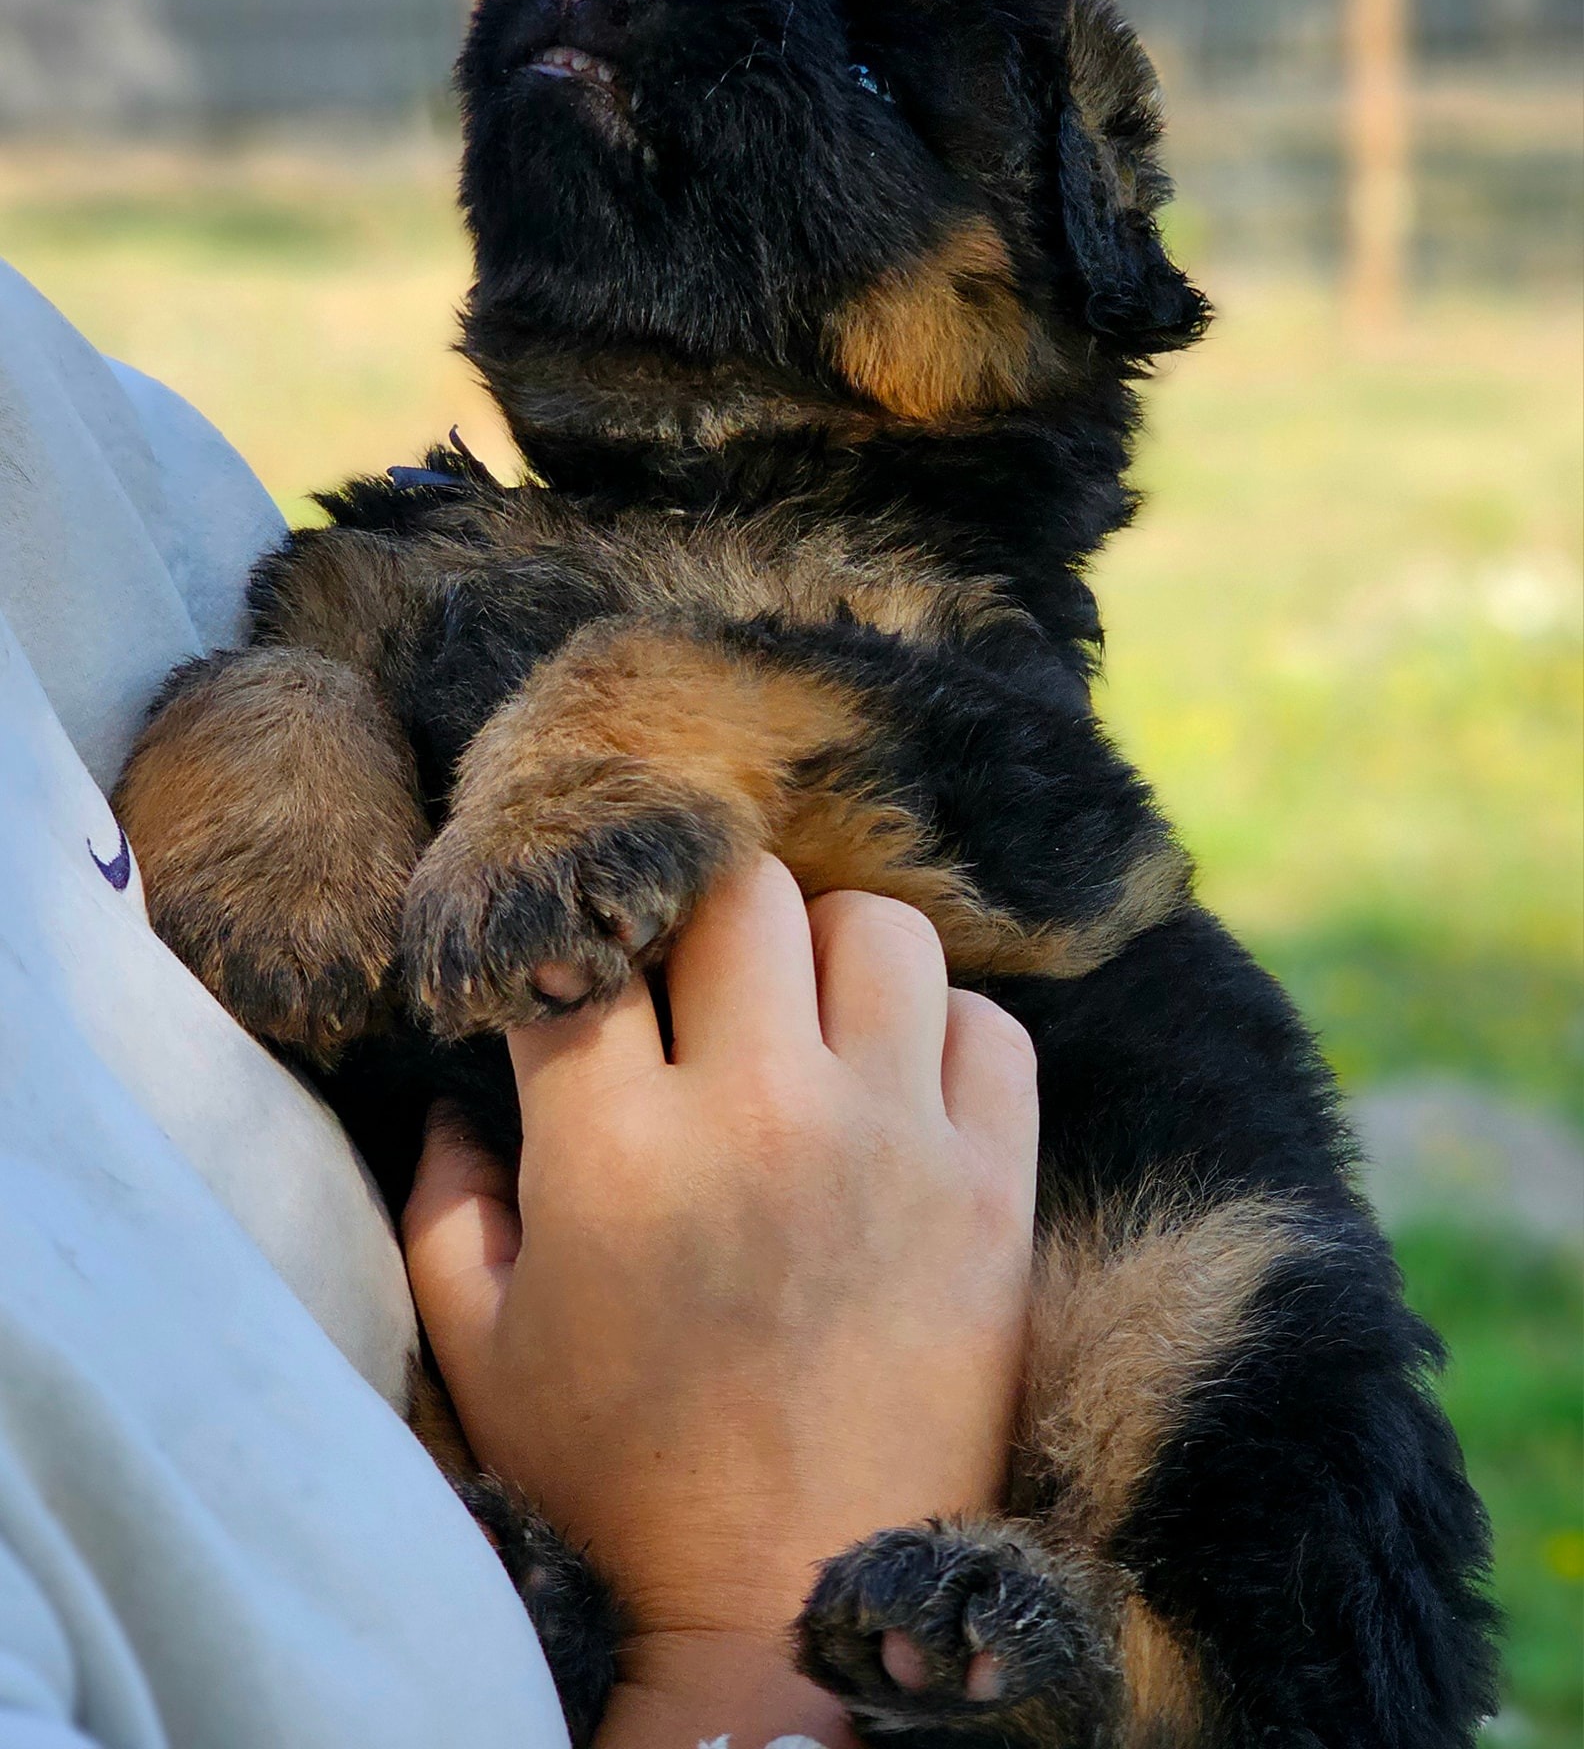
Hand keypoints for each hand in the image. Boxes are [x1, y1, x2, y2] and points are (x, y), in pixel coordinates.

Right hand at [404, 854, 1037, 1736]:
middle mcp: (759, 1118)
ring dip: (828, 956)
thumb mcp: (482, 1352)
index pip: (587, 955)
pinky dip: (945, 1033)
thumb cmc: (617, 1482)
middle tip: (695, 985)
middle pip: (739, 893)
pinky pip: (991, 1031)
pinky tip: (897, 1086)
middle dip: (697, 917)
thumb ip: (444, 1206)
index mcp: (614, 1153)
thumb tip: (461, 1099)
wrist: (789, 1607)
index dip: (573, 952)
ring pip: (879, 931)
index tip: (588, 990)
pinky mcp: (990, 1192)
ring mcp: (890, 1144)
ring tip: (803, 1022)